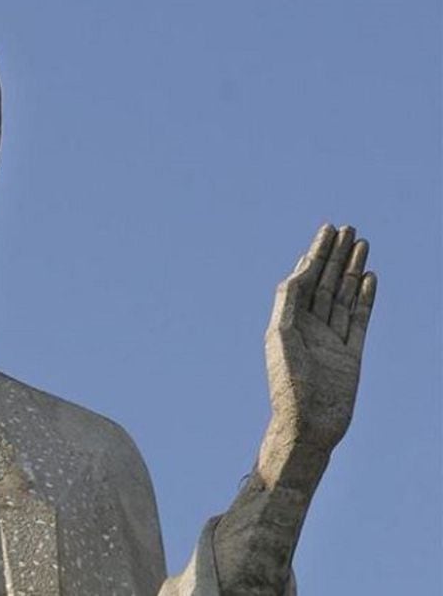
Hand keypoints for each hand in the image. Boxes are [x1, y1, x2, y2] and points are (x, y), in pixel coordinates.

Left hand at [265, 224, 376, 452]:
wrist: (309, 424)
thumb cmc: (288, 384)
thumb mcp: (281, 338)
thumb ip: (288, 304)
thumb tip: (297, 273)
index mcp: (288, 321)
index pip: (304, 279)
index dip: (314, 254)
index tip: (326, 232)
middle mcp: (309, 327)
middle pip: (325, 282)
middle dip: (335, 255)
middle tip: (347, 228)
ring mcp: (331, 339)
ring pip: (343, 295)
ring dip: (351, 269)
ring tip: (362, 243)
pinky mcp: (351, 353)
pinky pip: (360, 318)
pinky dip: (365, 297)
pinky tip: (369, 277)